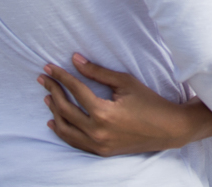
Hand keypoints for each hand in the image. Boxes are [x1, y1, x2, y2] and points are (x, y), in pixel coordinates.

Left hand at [38, 53, 211, 156]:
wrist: (168, 128)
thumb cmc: (149, 102)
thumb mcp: (125, 83)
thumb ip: (98, 72)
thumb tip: (75, 59)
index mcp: (103, 112)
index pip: (75, 91)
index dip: (61, 76)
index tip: (50, 67)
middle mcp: (97, 131)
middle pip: (65, 109)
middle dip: (53, 90)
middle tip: (43, 78)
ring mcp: (98, 145)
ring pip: (65, 129)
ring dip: (54, 111)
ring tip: (48, 96)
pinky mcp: (100, 151)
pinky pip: (74, 142)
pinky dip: (62, 131)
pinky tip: (54, 120)